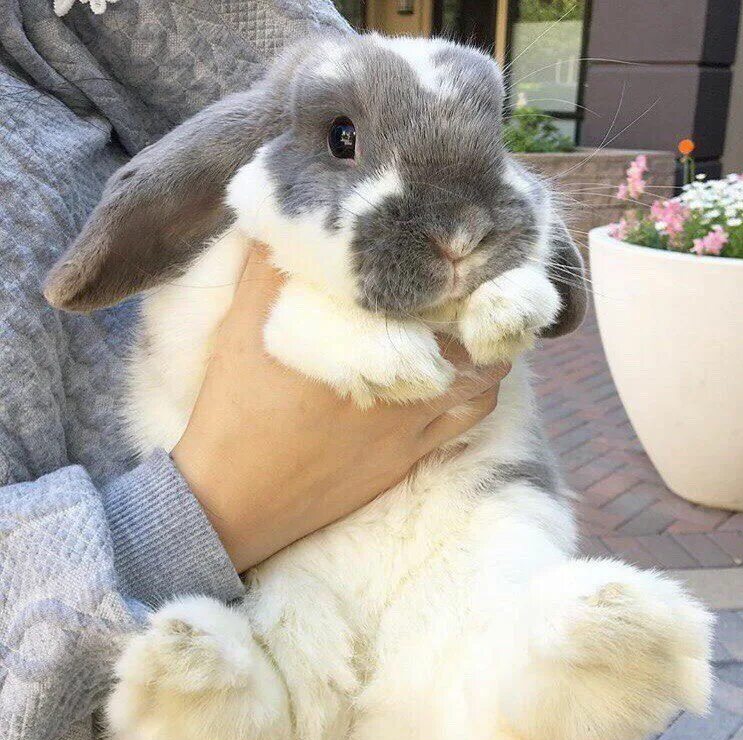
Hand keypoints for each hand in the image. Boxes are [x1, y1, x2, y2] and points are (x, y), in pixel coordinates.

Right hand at [172, 245, 510, 571]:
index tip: (450, 244)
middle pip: (469, 326)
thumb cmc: (236, 408)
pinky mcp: (412, 453)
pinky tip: (470, 374)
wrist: (237, 497)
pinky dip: (482, 387)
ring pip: (483, 372)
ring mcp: (411, 419)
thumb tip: (293, 220)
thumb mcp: (244, 326)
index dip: (451, 258)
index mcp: (358, 336)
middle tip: (470, 278)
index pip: (431, 285)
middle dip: (476, 297)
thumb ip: (272, 267)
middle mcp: (397, 375)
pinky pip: (470, 415)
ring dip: (486, 342)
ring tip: (475, 321)